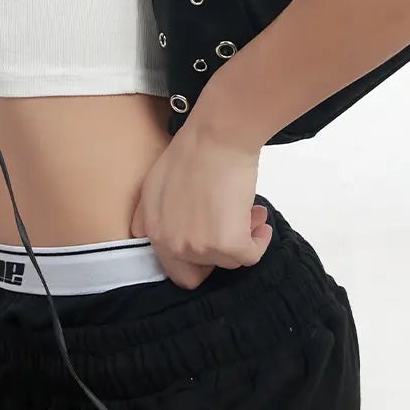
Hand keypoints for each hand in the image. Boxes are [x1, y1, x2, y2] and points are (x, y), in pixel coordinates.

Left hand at [130, 121, 270, 289]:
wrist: (216, 137)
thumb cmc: (191, 152)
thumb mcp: (153, 185)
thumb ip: (149, 216)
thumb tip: (152, 235)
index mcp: (154, 232)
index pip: (176, 272)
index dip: (198, 260)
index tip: (213, 240)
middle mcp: (172, 245)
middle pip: (205, 269)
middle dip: (222, 248)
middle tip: (234, 224)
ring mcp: (199, 247)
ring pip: (229, 261)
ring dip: (243, 237)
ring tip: (249, 211)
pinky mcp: (228, 244)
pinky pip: (251, 255)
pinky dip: (260, 240)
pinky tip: (260, 220)